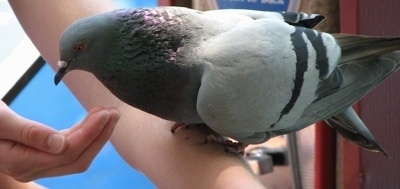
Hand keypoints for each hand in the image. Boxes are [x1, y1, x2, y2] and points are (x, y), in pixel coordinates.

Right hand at [0, 101, 119, 181]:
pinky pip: (68, 148)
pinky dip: (83, 134)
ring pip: (76, 155)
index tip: (106, 112)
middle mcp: (32, 168)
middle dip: (99, 136)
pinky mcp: (40, 154)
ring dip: (95, 134)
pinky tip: (92, 120)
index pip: (68, 152)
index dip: (91, 133)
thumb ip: (28, 132)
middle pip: (77, 158)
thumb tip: (61, 144)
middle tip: (115, 112)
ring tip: (109, 113)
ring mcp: (37, 163)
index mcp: (21, 162)